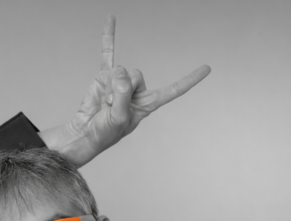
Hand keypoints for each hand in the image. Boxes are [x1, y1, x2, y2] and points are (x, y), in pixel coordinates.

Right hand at [38, 15, 210, 166]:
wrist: (84, 132)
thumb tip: (121, 74)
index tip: (206, 68)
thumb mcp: (119, 118)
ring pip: (123, 70)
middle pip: (138, 75)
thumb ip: (122, 96)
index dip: (189, 80)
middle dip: (123, 88)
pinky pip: (108, 53)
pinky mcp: (105, 76)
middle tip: (112, 105)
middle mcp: (137, 90)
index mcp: (148, 103)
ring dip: (110, 86)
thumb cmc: (104, 132)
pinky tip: (111, 19)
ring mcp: (120, 81)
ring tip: (104, 101)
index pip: (173, 90)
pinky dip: (109, 37)